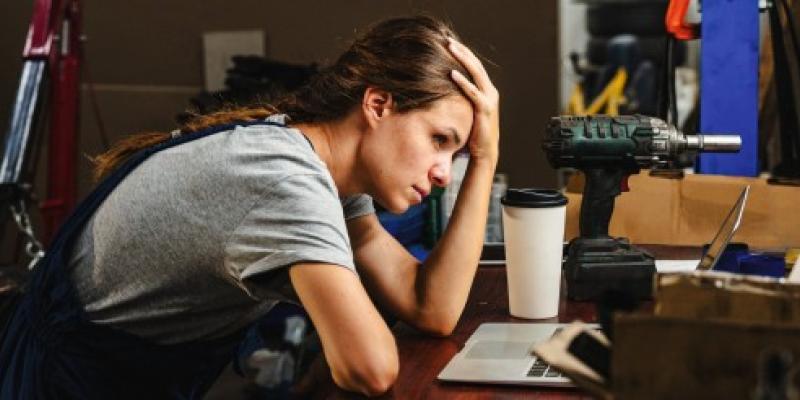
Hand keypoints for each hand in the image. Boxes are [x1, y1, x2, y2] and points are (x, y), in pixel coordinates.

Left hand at [447, 38, 499, 164]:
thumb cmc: (473, 133)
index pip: (475, 66)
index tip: (450, 43)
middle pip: (476, 65)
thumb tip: (441, 90)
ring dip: (463, 60)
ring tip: (451, 48)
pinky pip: (473, 92)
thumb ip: (459, 99)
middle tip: (448, 40)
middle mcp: (490, 92)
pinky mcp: (485, 109)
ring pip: (476, 74)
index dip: (464, 53)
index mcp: (486, 91)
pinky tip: (452, 74)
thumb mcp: (466, 111)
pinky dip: (463, 82)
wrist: (484, 152)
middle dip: (462, 51)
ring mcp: (489, 100)